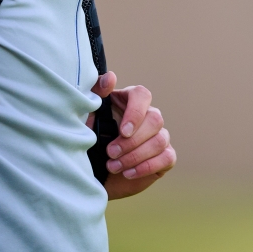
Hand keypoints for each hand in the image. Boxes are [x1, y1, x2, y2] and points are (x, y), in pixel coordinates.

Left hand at [89, 72, 175, 198]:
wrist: (92, 173)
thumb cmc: (87, 141)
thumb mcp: (85, 117)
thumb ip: (95, 95)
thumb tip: (111, 78)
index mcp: (128, 101)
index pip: (142, 95)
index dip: (136, 112)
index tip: (122, 131)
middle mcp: (148, 115)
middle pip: (155, 119)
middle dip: (132, 141)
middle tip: (111, 153)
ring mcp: (159, 135)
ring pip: (160, 140)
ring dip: (135, 156)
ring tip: (113, 166)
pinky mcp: (165, 156)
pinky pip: (167, 157)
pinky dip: (147, 167)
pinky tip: (128, 173)